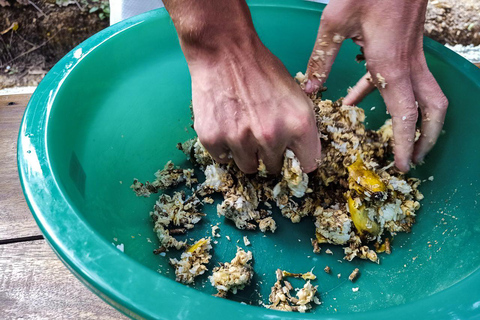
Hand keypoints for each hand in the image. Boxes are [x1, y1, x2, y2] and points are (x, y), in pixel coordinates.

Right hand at [165, 0, 320, 173]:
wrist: (225, 51)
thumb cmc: (262, 70)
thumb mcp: (296, 95)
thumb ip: (302, 128)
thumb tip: (300, 154)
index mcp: (299, 125)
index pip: (308, 165)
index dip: (300, 160)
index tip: (293, 157)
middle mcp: (271, 137)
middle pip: (276, 168)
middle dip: (271, 155)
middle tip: (262, 134)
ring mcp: (240, 140)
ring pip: (250, 168)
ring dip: (248, 154)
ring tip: (243, 129)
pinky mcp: (213, 139)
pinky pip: (224, 159)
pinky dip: (225, 148)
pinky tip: (226, 126)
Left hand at [304, 0, 447, 171]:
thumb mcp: (335, 24)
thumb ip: (322, 58)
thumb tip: (308, 88)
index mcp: (392, 66)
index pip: (406, 116)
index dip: (405, 144)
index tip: (401, 165)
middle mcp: (409, 66)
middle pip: (432, 111)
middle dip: (425, 138)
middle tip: (411, 158)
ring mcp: (412, 56)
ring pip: (427, 96)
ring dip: (415, 121)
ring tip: (394, 138)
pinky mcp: (406, 47)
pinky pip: (404, 79)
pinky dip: (386, 94)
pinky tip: (357, 98)